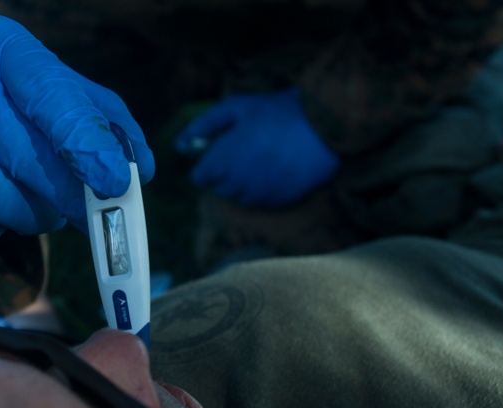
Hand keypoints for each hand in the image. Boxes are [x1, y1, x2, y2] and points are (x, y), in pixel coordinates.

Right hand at [0, 14, 154, 248]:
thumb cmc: (22, 107)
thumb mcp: (70, 99)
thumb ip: (108, 128)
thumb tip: (135, 170)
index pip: (46, 93)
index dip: (82, 140)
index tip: (112, 181)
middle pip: (15, 151)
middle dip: (62, 194)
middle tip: (89, 216)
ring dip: (27, 215)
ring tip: (40, 208)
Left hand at [175, 89, 338, 207]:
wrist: (324, 127)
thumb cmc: (277, 113)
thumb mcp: (236, 108)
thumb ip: (203, 126)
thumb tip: (178, 145)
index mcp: (222, 163)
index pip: (200, 178)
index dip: (210, 163)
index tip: (225, 148)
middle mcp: (237, 185)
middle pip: (218, 188)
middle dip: (226, 172)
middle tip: (249, 149)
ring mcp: (258, 197)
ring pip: (239, 197)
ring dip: (244, 182)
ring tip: (264, 157)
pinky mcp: (278, 203)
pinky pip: (261, 202)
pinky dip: (264, 189)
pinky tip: (277, 168)